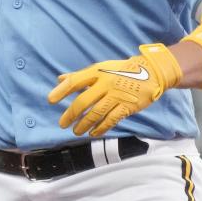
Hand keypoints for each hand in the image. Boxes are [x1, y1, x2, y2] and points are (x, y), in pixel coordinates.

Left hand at [47, 44, 182, 136]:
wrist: (150, 73)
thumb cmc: (121, 70)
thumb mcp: (101, 67)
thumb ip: (80, 75)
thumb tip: (60, 79)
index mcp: (98, 71)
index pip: (75, 81)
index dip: (62, 91)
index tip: (51, 100)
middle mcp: (106, 83)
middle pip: (83, 101)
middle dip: (71, 114)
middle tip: (63, 124)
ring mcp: (117, 95)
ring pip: (96, 113)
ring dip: (84, 124)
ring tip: (76, 131)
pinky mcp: (127, 106)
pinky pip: (111, 120)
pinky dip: (100, 128)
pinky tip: (93, 133)